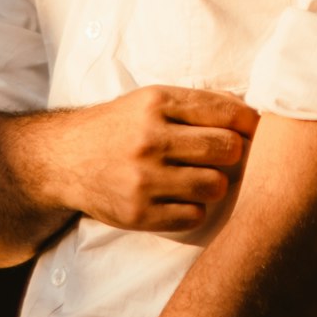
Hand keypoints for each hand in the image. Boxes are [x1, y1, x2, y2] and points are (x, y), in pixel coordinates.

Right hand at [36, 86, 257, 233]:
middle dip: (234, 153)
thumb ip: (196, 104)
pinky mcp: (137, 214)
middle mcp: (150, 139)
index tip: (252, 130)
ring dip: (216, 183)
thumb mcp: (151, 99)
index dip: (249, 123)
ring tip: (203, 177)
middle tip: (225, 156)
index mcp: (157, 103)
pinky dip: (194, 208)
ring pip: (214, 185)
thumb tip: (249, 114)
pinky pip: (193, 216)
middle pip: (226, 149)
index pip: (225, 112)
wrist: (65, 158)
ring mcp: (143, 179)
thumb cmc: (120, 125)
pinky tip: (181, 197)